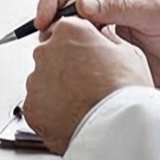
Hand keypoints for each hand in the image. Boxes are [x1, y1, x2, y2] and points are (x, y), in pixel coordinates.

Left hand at [20, 18, 154, 152]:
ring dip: (57, 89)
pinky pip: (39, 106)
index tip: (87, 56)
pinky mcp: (30, 107)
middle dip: (65, 66)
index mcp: (69, 31)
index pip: (65, 29)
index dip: (79, 44)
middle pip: (51, 54)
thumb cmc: (125, 93)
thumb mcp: (129, 53)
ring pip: (43, 81)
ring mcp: (35, 80)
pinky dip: (51, 111)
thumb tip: (101, 39)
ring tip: (82, 103)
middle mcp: (46, 51)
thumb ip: (107, 40)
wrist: (116, 130)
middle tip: (87, 83)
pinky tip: (72, 116)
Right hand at [30, 0, 159, 87]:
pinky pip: (79, 43)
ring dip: (56, 33)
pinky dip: (67, 49)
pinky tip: (63, 58)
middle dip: (49, 14)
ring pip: (68, 23)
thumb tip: (83, 4)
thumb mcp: (156, 13)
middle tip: (44, 34)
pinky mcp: (106, 44)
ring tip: (51, 48)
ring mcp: (105, 21)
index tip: (47, 14)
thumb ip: (120, 8)